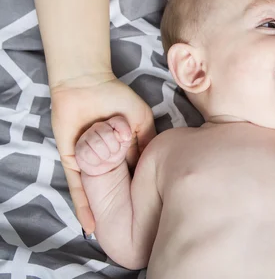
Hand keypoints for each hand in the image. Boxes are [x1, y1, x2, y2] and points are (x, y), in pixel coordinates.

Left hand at [51, 73, 155, 233]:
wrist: (85, 85)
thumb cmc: (116, 98)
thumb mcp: (140, 119)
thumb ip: (148, 140)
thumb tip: (156, 162)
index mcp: (126, 148)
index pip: (136, 173)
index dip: (144, 189)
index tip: (154, 207)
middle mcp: (109, 158)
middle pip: (118, 185)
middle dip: (126, 205)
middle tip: (138, 225)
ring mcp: (91, 161)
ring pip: (99, 191)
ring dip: (104, 211)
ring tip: (111, 234)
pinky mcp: (73, 162)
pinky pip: (77, 187)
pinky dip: (82, 205)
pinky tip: (89, 225)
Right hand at [75, 116, 131, 175]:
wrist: (106, 167)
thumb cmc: (117, 152)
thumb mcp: (127, 142)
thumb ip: (130, 135)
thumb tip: (128, 137)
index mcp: (112, 123)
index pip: (118, 121)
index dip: (123, 130)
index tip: (127, 138)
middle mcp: (98, 126)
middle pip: (107, 133)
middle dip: (114, 147)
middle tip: (113, 151)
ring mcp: (87, 135)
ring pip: (97, 143)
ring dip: (105, 155)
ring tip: (105, 156)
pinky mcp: (79, 147)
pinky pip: (87, 153)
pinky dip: (95, 161)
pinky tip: (97, 160)